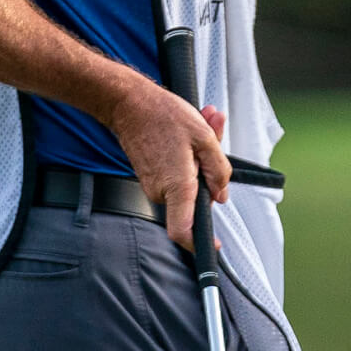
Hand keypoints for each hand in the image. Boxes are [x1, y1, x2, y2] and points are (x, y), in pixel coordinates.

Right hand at [104, 83, 230, 251]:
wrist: (129, 104)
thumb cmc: (164, 116)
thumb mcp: (204, 137)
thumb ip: (218, 170)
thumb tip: (221, 195)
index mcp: (178, 186)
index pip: (183, 230)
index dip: (199, 243)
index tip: (212, 246)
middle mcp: (162, 191)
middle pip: (195, 198)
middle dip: (209, 173)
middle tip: (214, 136)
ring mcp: (153, 185)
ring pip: (187, 183)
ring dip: (200, 159)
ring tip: (203, 125)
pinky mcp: (150, 176)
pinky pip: (176, 175)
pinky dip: (187, 157)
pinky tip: (189, 132)